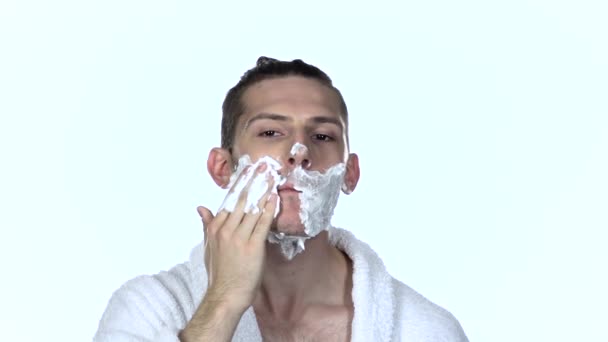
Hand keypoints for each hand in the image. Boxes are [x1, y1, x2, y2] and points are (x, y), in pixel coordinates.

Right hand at [197, 163, 277, 313]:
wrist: (226, 294)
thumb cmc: (219, 272)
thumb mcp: (209, 246)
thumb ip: (207, 225)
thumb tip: (201, 208)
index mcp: (216, 228)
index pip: (229, 201)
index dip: (240, 185)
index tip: (247, 172)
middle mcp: (227, 229)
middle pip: (242, 201)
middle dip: (252, 182)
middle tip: (262, 168)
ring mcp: (240, 237)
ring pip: (253, 209)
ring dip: (263, 192)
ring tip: (270, 178)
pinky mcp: (254, 246)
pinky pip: (263, 223)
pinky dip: (269, 209)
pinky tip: (274, 198)